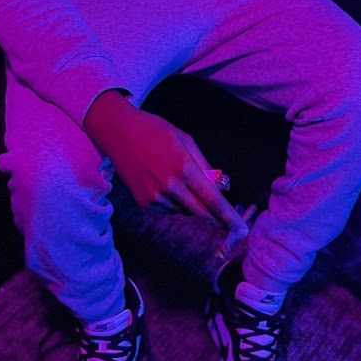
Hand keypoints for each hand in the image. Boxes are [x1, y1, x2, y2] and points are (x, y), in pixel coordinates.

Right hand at [84, 90, 248, 239]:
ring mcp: (155, 197)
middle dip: (216, 218)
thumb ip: (204, 165)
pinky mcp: (144, 202)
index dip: (229, 216)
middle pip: (201, 213)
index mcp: (184, 168)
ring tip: (183, 183)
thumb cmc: (156, 131)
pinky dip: (176, 203)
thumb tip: (218, 186)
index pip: (213, 200)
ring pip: (185, 211)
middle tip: (226, 221)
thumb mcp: (185, 140)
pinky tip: (166, 185)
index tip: (242, 229)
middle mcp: (171, 187)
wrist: (118, 133)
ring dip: (193, 205)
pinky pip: (169, 210)